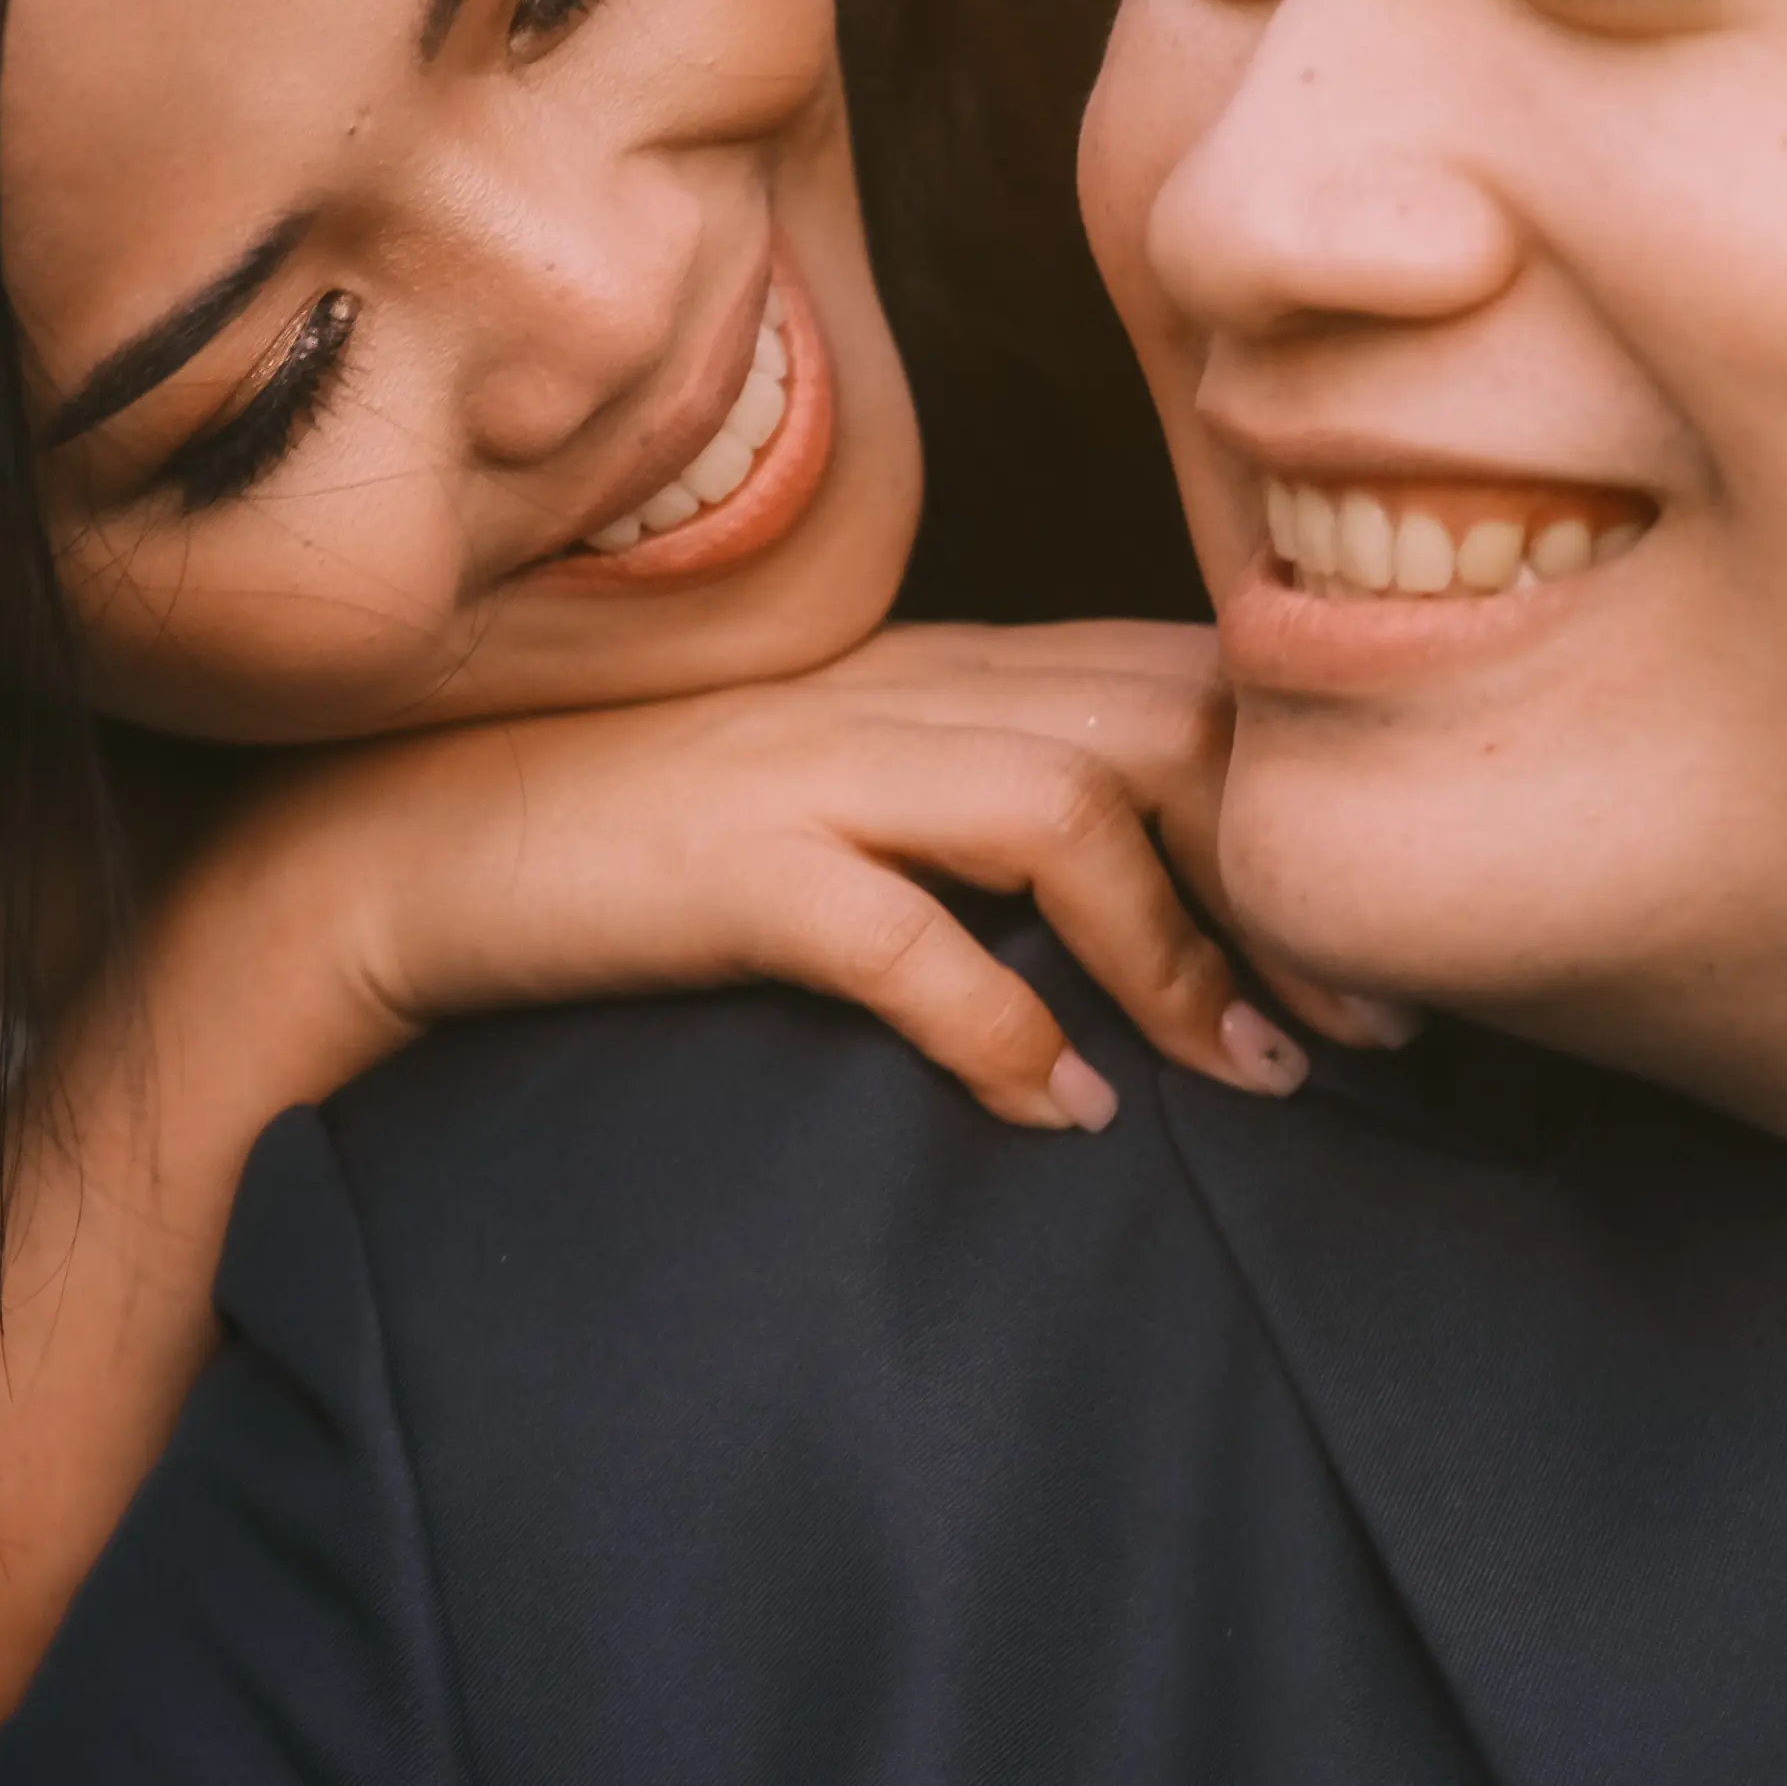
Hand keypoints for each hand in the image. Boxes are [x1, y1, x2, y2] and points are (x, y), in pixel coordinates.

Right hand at [193, 622, 1403, 1134]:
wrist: (405, 856)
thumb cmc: (643, 849)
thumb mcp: (845, 796)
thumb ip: (987, 812)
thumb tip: (1158, 921)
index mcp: (940, 671)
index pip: (1179, 686)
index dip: (1305, 802)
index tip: (1381, 942)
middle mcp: (897, 693)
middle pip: (1163, 730)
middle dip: (1292, 877)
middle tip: (1379, 1025)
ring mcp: (815, 770)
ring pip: (1064, 811)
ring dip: (1182, 955)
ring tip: (1253, 1079)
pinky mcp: (733, 866)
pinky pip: (906, 936)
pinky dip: (1005, 1028)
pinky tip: (1062, 1114)